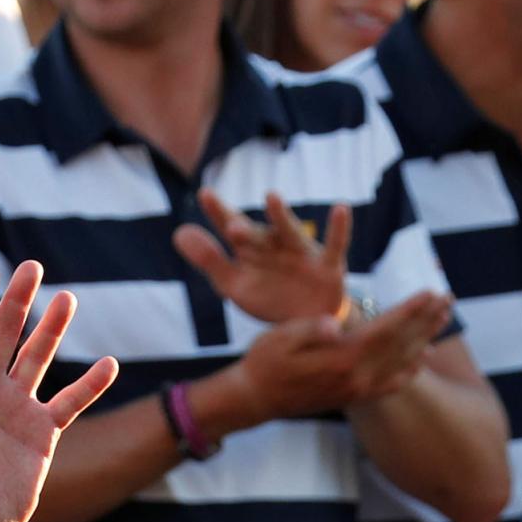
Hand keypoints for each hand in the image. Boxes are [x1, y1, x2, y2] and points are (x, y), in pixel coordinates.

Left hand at [0, 262, 116, 521]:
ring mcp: (15, 410)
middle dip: (17, 302)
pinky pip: (69, 403)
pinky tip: (108, 365)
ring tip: (67, 299)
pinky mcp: (41, 434)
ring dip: (51, 330)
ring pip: (36, 359)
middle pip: (2, 337)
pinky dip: (89, 386)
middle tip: (30, 267)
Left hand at [174, 188, 351, 324]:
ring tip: (270, 197)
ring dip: (281, 217)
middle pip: (258, 234)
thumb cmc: (270, 299)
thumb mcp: (234, 285)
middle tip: (231, 227)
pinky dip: (340, 228)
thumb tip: (179, 232)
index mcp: (252, 250)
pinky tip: (341, 207)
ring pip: (290, 233)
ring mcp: (302, 254)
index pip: (232, 227)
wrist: (308, 327)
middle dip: (246, 231)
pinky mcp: (329, 266)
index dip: (218, 213)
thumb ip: (209, 260)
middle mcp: (276, 246)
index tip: (205, 194)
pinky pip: (336, 245)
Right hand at [212, 292, 453, 428]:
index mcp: (341, 356)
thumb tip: (335, 323)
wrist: (255, 399)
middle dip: (427, 320)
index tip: (431, 292)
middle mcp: (356, 376)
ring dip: (425, 339)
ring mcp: (357, 389)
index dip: (410, 310)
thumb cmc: (264, 361)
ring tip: (444, 319)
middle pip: (402, 345)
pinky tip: (422, 360)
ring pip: (401, 363)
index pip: (386, 329)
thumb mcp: (280, 337)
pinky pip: (389, 385)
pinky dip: (409, 371)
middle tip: (448, 298)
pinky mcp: (353, 397)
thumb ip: (310, 329)